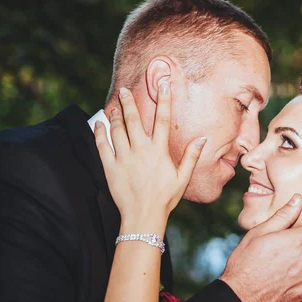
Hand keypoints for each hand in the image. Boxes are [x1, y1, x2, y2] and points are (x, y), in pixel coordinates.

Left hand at [94, 84, 206, 225]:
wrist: (143, 217)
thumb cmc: (165, 198)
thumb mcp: (182, 178)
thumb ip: (192, 156)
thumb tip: (202, 139)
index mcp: (159, 151)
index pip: (162, 120)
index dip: (164, 100)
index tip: (163, 85)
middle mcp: (141, 150)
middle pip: (134, 119)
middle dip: (129, 102)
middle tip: (124, 89)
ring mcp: (124, 158)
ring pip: (117, 129)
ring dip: (115, 114)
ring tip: (114, 105)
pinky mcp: (110, 167)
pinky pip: (102, 145)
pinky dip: (99, 132)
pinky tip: (98, 123)